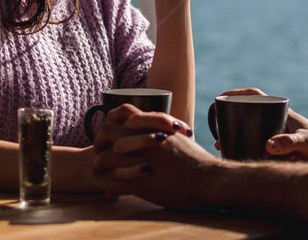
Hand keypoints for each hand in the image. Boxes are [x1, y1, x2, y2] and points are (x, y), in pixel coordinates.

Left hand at [93, 105, 213, 207]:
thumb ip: (163, 130)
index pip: (124, 114)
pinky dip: (110, 188)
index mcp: (154, 129)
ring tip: (98, 172)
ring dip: (99, 165)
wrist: (210, 180)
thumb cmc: (198, 160)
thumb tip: (155, 130)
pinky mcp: (143, 186)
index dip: (112, 120)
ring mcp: (142, 163)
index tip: (110, 133)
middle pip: (109, 132)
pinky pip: (116, 184)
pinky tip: (110, 193)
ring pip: (106, 158)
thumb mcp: (179, 137)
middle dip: (99, 141)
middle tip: (97, 150)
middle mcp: (146, 142)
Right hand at [217, 88, 307, 161]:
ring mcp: (277, 135)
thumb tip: (268, 145)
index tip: (223, 96)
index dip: (239, 93)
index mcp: (282, 113)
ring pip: (251, 131)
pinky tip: (237, 159)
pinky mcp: (278, 150)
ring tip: (222, 147)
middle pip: (249, 114)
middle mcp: (277, 122)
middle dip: (232, 119)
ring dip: (236, 137)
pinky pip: (256, 145)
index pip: (256, 96)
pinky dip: (245, 149)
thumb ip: (291, 143)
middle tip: (218, 132)